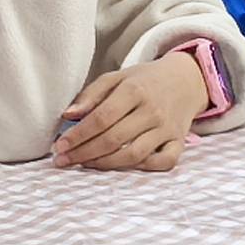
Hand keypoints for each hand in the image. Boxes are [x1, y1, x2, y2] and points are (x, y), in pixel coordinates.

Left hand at [50, 54, 205, 171]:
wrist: (186, 80)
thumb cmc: (145, 80)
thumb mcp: (117, 77)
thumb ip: (91, 94)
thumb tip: (68, 115)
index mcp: (134, 90)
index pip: (101, 118)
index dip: (78, 135)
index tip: (59, 146)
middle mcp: (152, 111)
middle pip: (113, 139)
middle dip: (83, 153)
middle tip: (62, 161)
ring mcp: (167, 128)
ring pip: (133, 155)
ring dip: (104, 164)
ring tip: (84, 164)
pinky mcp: (179, 142)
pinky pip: (162, 162)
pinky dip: (141, 168)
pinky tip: (122, 165)